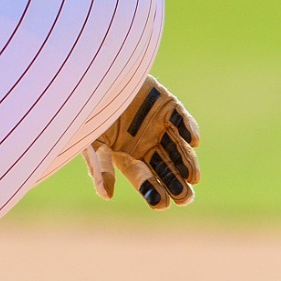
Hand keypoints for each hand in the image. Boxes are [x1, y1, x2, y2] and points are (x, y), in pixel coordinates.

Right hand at [84, 76, 200, 208]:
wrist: (94, 75)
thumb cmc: (87, 112)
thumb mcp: (90, 142)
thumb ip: (100, 167)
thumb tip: (107, 196)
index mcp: (125, 154)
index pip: (143, 177)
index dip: (153, 191)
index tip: (163, 205)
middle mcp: (144, 142)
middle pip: (165, 167)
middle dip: (175, 183)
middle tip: (186, 198)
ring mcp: (157, 124)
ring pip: (177, 148)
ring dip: (186, 162)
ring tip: (193, 176)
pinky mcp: (167, 105)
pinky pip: (181, 120)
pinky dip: (187, 129)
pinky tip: (193, 141)